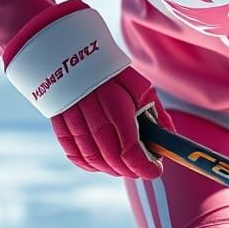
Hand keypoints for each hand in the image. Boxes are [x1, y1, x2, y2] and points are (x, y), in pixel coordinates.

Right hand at [50, 66, 175, 178]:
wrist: (75, 57)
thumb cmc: (114, 74)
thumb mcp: (141, 88)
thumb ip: (156, 115)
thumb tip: (168, 140)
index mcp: (115, 103)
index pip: (128, 147)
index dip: (143, 165)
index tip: (155, 171)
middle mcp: (91, 113)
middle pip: (111, 156)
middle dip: (130, 170)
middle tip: (143, 171)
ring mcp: (72, 119)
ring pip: (92, 158)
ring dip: (111, 169)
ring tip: (125, 168)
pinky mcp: (60, 123)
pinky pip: (74, 154)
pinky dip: (91, 165)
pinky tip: (104, 164)